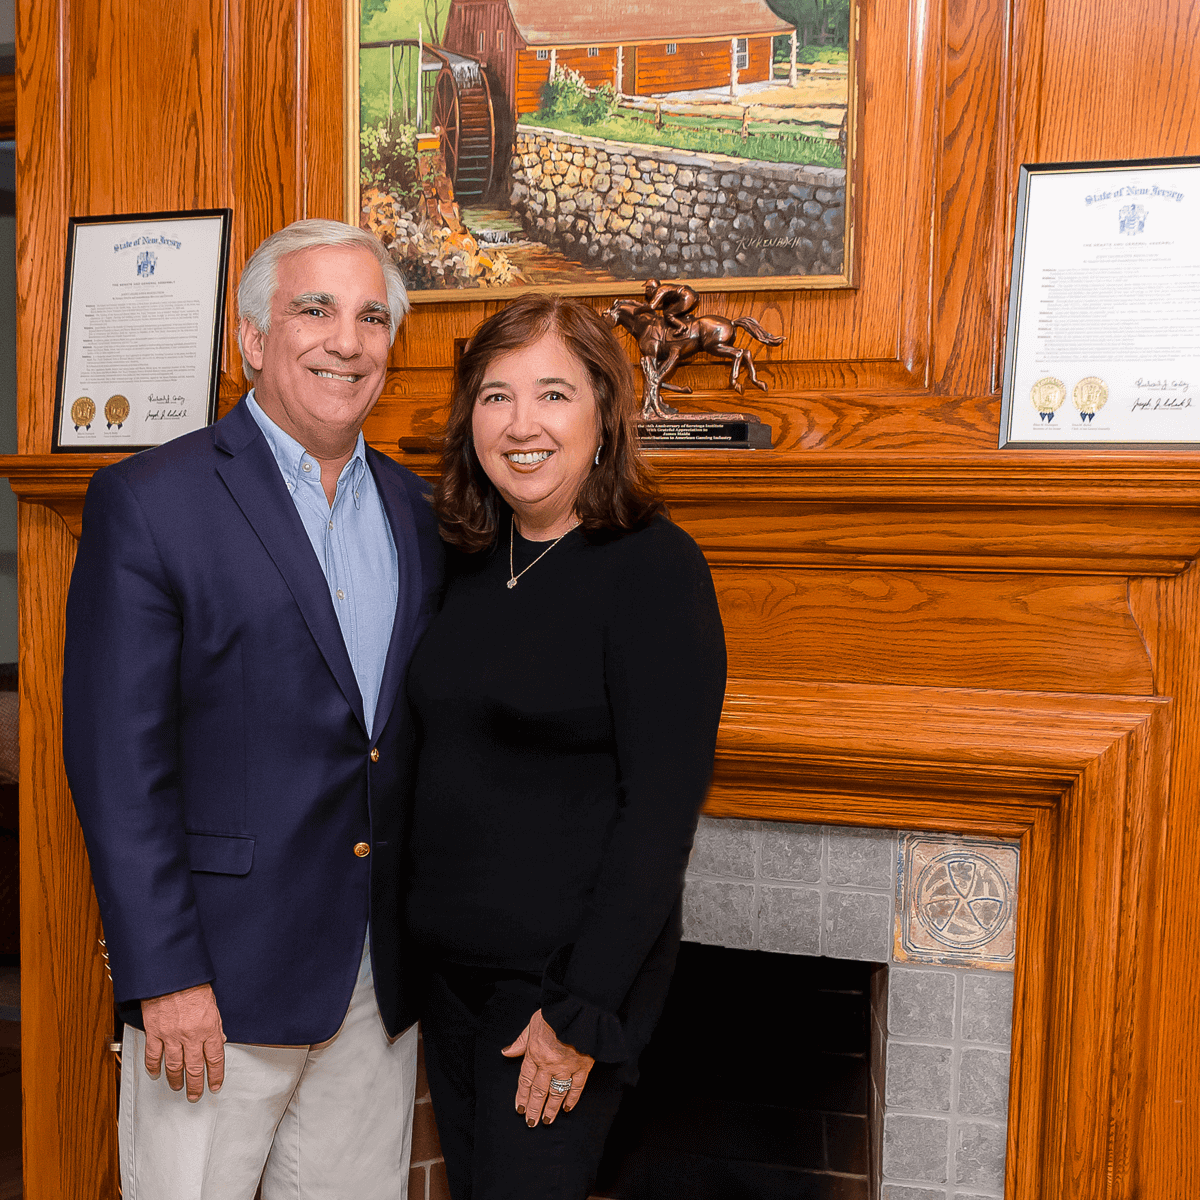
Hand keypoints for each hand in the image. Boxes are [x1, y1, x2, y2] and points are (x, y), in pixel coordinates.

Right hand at [141, 983, 225, 1101]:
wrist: (172, 976)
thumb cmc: (194, 986)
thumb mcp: (213, 1005)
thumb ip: (216, 1026)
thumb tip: (220, 1041)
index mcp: (209, 1029)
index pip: (215, 1058)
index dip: (216, 1075)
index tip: (215, 1085)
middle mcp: (191, 1036)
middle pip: (194, 1068)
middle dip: (196, 1085)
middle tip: (195, 1095)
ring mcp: (171, 1037)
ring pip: (174, 1066)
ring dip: (176, 1080)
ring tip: (178, 1088)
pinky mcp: (155, 1033)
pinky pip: (153, 1056)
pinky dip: (154, 1068)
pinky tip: (156, 1074)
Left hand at [501, 1008, 593, 1126]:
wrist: (580, 1009)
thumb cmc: (555, 1013)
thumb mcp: (532, 1024)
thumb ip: (521, 1041)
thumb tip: (506, 1052)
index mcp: (535, 1053)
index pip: (526, 1080)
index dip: (522, 1096)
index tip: (520, 1109)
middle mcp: (549, 1063)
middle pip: (539, 1091)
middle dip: (534, 1108)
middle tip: (531, 1123)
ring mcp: (567, 1066)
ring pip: (556, 1092)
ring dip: (550, 1108)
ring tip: (546, 1121)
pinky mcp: (583, 1066)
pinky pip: (577, 1087)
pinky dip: (572, 1099)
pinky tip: (567, 1108)